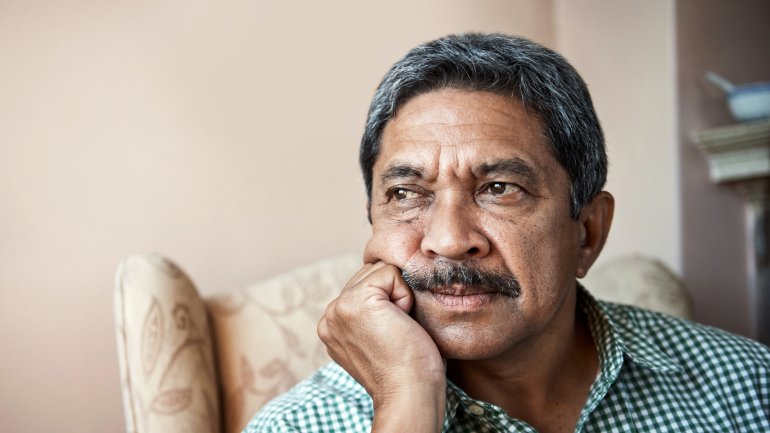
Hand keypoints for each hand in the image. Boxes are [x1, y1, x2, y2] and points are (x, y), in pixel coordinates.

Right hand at [317, 262, 445, 431]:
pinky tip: (400, 324)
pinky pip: (392, 273)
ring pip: (382, 270)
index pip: (367, 284)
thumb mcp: (381, 334)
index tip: (391, 335)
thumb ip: (373, 310)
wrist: (410, 395)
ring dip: (400, 296)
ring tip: (397, 329)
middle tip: (396, 333)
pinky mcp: (355, 301)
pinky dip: (406, 296)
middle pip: (372, 273)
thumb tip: (388, 282)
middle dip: (394, 296)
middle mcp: (329, 314)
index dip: (391, 302)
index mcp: (332, 324)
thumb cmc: (410, 370)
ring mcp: (338, 308)